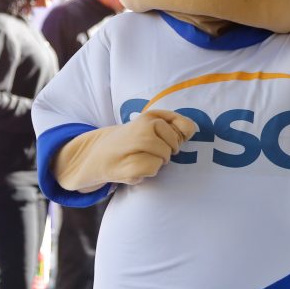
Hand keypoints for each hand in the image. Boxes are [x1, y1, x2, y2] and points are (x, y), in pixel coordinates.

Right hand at [54, 110, 197, 189]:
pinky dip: (147, 172)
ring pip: (163, 157)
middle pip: (173, 145)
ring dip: (157, 163)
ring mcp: (134, 144)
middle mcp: (142, 126)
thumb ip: (175, 125)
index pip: (185, 127)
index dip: (180, 138)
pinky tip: (135, 168)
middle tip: (152, 153)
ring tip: (142, 159)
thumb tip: (191, 129)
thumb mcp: (151, 126)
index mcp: (150, 116)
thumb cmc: (131, 142)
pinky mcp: (128, 165)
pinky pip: (152, 169)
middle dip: (167, 152)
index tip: (167, 141)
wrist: (97, 155)